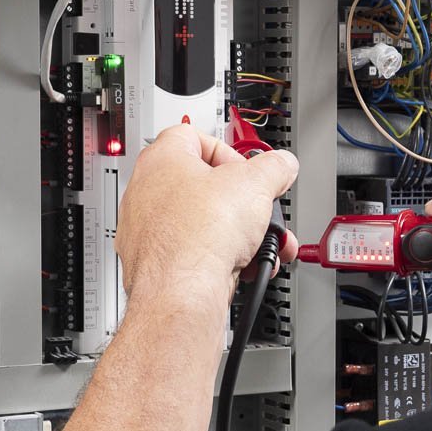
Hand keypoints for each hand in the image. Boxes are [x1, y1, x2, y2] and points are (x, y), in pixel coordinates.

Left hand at [114, 124, 299, 300]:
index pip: (194, 137)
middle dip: (244, 202)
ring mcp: (150, 231)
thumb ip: (275, 167)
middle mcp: (148, 193)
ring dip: (241, 234)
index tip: (250, 171)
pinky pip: (198, 252)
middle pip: (205, 186)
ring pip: (205, 224)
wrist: (181, 294)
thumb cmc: (197, 236)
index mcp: (162, 160)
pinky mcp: (159, 265)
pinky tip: (247, 266)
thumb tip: (283, 164)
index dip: (230, 152)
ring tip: (263, 244)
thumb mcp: (256, 185)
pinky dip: (224, 258)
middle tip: (260, 210)